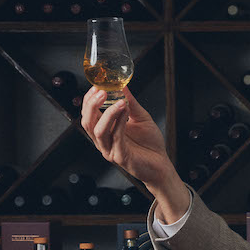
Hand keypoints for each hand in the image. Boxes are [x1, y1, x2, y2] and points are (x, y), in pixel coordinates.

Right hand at [80, 87, 187, 220]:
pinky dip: (120, 123)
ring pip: (99, 131)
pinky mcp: (120, 157)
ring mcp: (110, 150)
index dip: (89, 99)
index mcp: (105, 130)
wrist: (161, 164)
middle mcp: (103, 141)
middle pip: (87, 122)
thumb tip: (123, 86)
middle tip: (102, 91)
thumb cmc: (150, 144)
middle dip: (92, 105)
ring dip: (108, 113)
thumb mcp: (140, 118)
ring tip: (120, 101)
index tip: (97, 85)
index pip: (88, 114)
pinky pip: (116, 138)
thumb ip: (131, 103)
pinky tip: (126, 111)